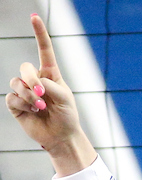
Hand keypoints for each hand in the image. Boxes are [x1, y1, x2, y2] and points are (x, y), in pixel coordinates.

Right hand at [5, 13, 93, 169]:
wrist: (61, 137)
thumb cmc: (67, 116)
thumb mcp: (65, 99)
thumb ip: (51, 85)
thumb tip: (34, 84)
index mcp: (49, 74)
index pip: (43, 50)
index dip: (39, 33)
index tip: (34, 17)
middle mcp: (35, 80)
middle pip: (25, 67)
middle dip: (31, 79)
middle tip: (41, 94)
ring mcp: (24, 91)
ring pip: (17, 83)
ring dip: (28, 95)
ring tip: (40, 107)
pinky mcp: (16, 105)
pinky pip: (12, 97)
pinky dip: (23, 105)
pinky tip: (32, 112)